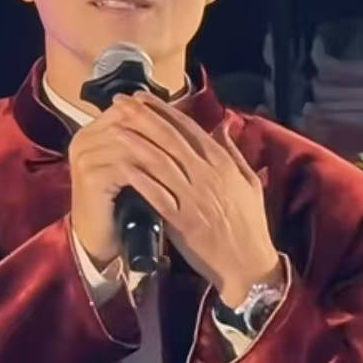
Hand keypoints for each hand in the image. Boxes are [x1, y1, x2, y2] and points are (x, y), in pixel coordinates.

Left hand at [70, 91, 279, 298]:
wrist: (249, 265)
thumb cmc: (249, 225)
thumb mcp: (249, 182)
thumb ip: (233, 152)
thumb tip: (223, 125)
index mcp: (222, 163)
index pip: (189, 128)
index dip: (162, 110)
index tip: (141, 97)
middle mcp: (207, 175)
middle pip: (170, 138)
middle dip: (142, 116)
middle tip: (119, 100)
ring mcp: (193, 198)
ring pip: (160, 162)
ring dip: (134, 142)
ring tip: (113, 126)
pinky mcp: (182, 221)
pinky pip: (156, 195)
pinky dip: (138, 179)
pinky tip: (120, 167)